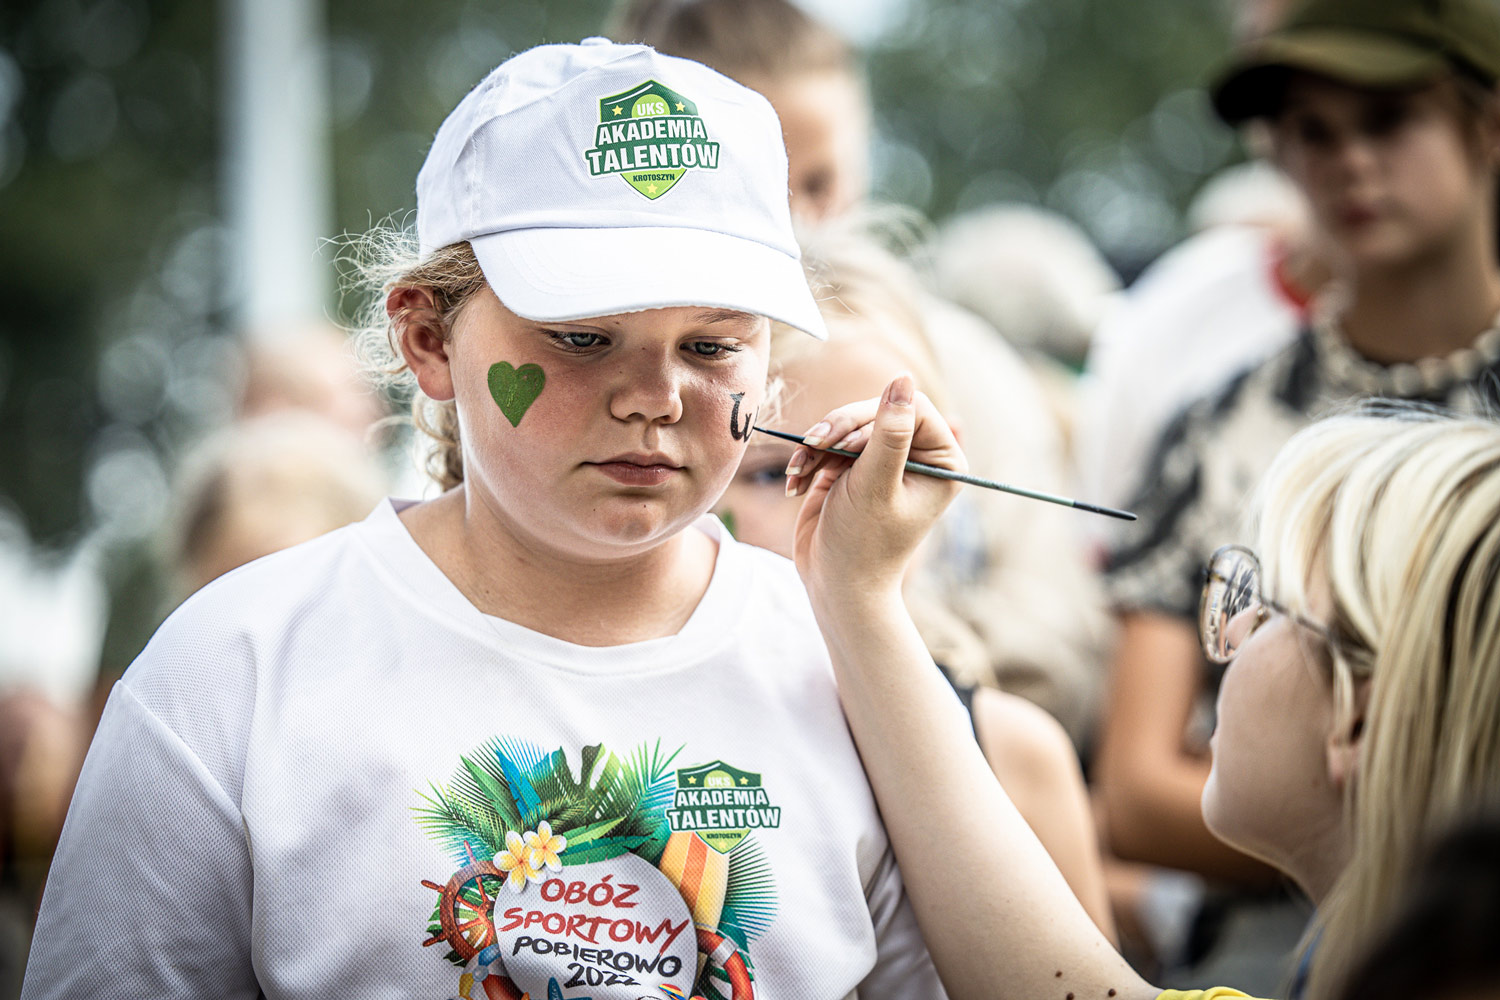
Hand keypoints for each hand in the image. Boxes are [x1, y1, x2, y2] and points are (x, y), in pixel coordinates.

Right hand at [789, 374, 965, 608]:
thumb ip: (889, 432)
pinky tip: (795, 483)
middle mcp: (917, 457)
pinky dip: (808, 459)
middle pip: (876, 410)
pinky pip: (828, 444)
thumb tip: (903, 378)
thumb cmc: (864, 542)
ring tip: (798, 473)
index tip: (842, 443)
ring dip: (817, 445)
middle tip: (813, 447)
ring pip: (846, 425)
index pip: (911, 406)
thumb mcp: (877, 484)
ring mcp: (882, 461)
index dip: (873, 415)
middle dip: (839, 429)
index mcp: (942, 461)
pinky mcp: (852, 469)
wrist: (834, 585)